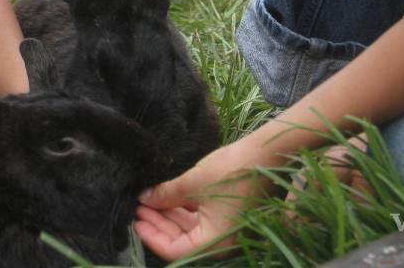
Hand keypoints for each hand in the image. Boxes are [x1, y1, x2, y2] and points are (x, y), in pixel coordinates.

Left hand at [133, 141, 268, 260]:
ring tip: (149, 199)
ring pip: (191, 230)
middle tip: (139, 206)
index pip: (175, 250)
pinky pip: (203, 220)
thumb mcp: (193, 183)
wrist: (267, 153)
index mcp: (215, 242)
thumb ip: (166, 195)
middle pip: (182, 241)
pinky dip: (185, 210)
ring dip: (170, 216)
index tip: (136, 220)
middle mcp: (223, 242)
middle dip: (159, 223)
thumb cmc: (232, 170)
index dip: (152, 236)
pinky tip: (168, 196)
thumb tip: (144, 199)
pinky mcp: (230, 216)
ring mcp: (227, 230)